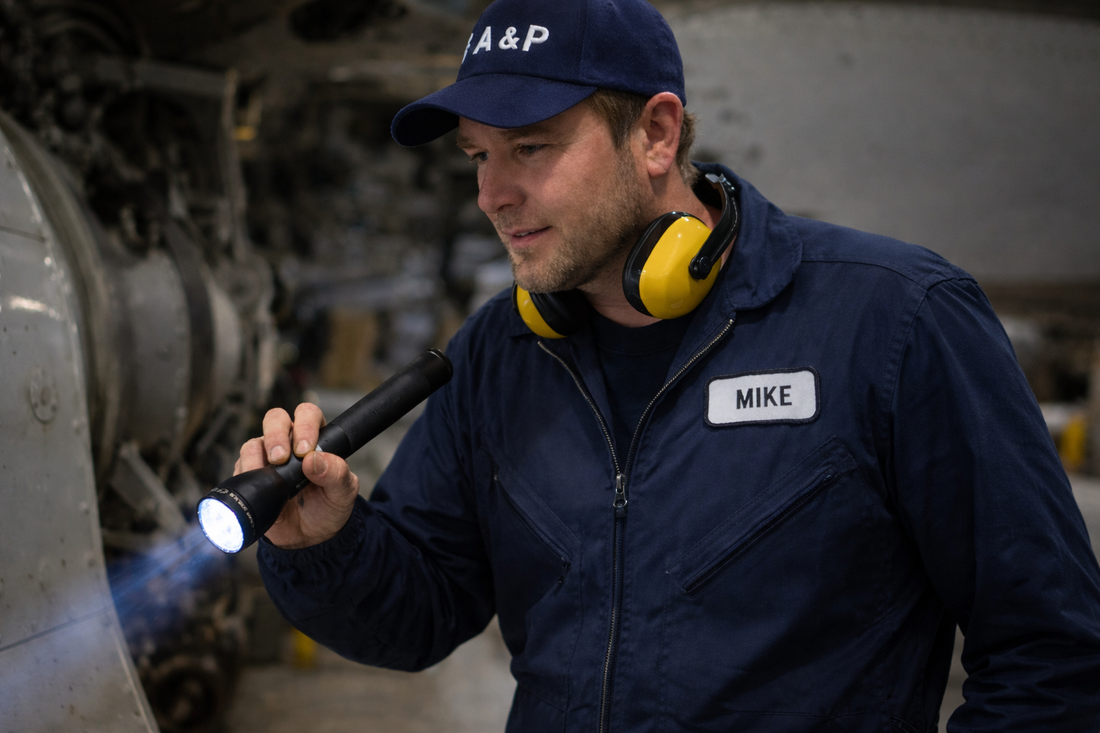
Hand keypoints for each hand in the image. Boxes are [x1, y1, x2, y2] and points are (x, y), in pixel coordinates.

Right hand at [234, 403, 359, 548]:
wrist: (310, 538)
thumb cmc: (329, 508)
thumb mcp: (343, 493)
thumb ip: (336, 473)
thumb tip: (314, 460)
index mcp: (316, 439)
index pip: (307, 414)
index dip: (304, 425)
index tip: (305, 450)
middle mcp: (289, 442)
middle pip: (275, 419)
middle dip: (276, 435)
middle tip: (280, 458)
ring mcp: (267, 458)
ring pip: (253, 443)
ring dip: (257, 458)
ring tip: (269, 477)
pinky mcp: (250, 476)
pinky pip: (241, 469)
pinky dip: (247, 476)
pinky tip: (261, 490)